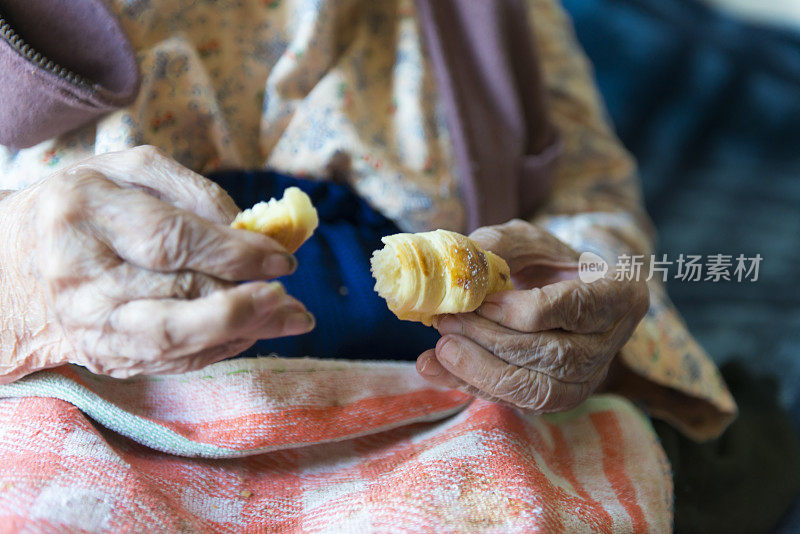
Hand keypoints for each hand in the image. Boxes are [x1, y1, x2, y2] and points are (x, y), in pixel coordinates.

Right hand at [0, 146, 313, 381]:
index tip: (282, 258)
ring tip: (293, 319)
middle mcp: (80, 272)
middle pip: (180, 293)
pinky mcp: (101, 352)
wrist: (11, 265)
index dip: (234, 253)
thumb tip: (255, 229)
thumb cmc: (84, 206)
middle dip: (250, 297)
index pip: (172, 239)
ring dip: (244, 330)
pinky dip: (220, 347)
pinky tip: (253, 332)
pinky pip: (170, 358)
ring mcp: (88, 321)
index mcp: (84, 210)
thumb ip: (192, 191)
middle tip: (294, 297)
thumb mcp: (128, 171)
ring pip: (176, 336)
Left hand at [416, 219, 648, 412]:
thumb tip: (465, 263)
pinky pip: (517, 402)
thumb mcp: (525, 241)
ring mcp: (589, 377)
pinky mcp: (558, 398)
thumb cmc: (542, 261)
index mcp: (619, 293)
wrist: (550, 292)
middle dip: (494, 341)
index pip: (578, 308)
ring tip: (440, 348)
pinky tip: (435, 368)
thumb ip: (498, 246)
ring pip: (539, 389)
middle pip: (556, 355)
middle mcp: (612, 341)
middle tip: (447, 323)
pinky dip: (472, 386)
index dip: (526, 310)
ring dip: (481, 370)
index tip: (482, 302)